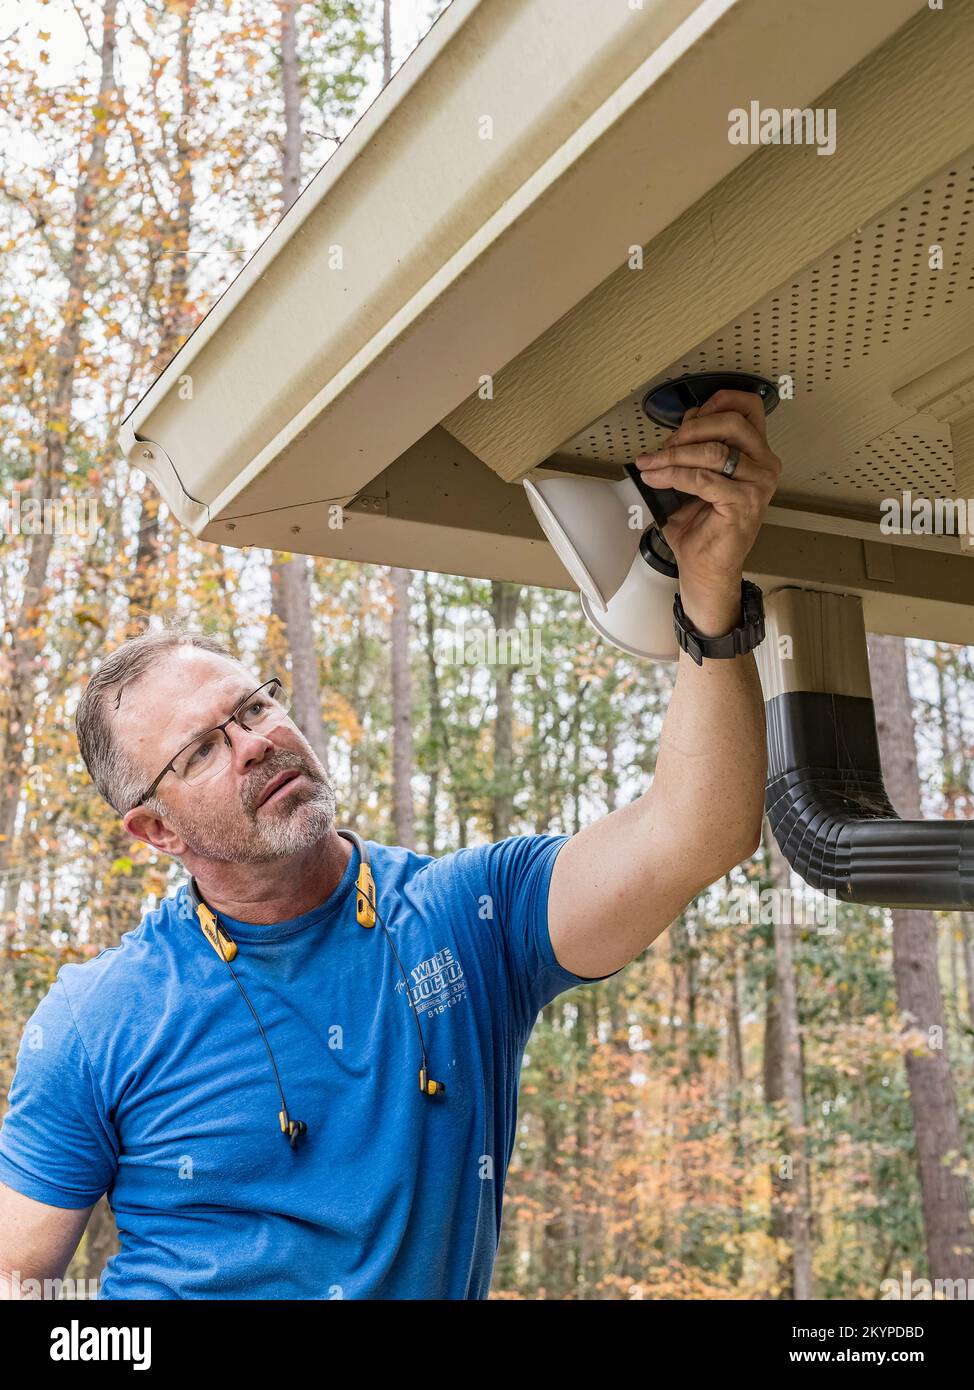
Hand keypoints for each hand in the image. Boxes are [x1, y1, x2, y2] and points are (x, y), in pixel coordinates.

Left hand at [634, 388, 781, 633]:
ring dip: (673, 455)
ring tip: (650, 464)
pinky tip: (655, 478)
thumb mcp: (697, 475)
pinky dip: (674, 475)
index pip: (749, 408)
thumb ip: (696, 446)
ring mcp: (758, 484)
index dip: (719, 401)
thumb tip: (684, 421)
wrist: (705, 567)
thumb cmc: (702, 525)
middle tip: (661, 447)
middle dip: (688, 430)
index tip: (689, 413)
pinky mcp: (744, 503)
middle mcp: (765, 465)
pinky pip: (703, 478)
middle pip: (730, 423)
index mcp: (758, 453)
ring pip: (714, 451)